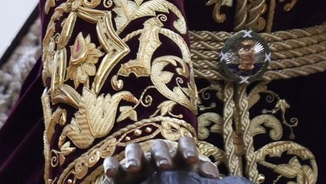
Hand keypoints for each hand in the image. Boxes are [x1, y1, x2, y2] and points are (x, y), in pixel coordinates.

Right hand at [103, 137, 221, 183]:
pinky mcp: (119, 172)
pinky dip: (111, 165)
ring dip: (134, 157)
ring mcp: (137, 161)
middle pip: (159, 146)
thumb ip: (201, 174)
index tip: (193, 161)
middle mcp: (156, 155)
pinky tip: (111, 173)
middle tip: (165, 166)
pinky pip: (112, 163)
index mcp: (177, 156)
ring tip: (133, 168)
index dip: (188, 150)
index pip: (184, 145)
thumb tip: (215, 176)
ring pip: (134, 150)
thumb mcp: (189, 179)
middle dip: (161, 154)